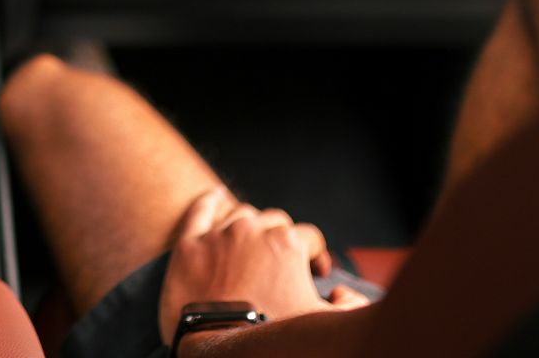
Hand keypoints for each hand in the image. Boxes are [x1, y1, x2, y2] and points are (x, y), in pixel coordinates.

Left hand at [157, 188, 369, 344]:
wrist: (219, 349)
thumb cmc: (272, 338)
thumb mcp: (323, 325)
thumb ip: (348, 306)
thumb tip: (343, 293)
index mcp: (287, 244)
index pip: (310, 237)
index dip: (316, 255)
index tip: (315, 272)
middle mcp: (252, 230)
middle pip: (276, 222)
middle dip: (285, 240)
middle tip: (282, 265)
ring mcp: (219, 234)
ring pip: (242, 215)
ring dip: (252, 226)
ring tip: (254, 245)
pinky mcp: (189, 244)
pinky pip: (199, 211)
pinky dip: (210, 202)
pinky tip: (216, 196)